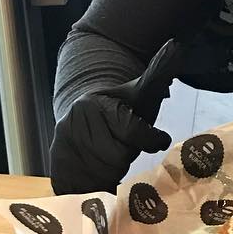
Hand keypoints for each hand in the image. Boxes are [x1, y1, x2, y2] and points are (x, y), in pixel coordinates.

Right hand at [50, 40, 182, 194]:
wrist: (84, 116)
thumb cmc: (120, 106)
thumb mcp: (140, 89)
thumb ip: (159, 71)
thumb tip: (177, 44)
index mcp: (95, 104)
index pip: (132, 131)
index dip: (151, 139)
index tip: (160, 139)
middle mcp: (73, 125)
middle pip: (117, 157)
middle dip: (128, 154)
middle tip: (126, 145)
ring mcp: (61, 148)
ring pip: (103, 176)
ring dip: (114, 172)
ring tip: (113, 156)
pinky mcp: (56, 169)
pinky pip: (84, 189)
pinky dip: (97, 187)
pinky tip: (101, 173)